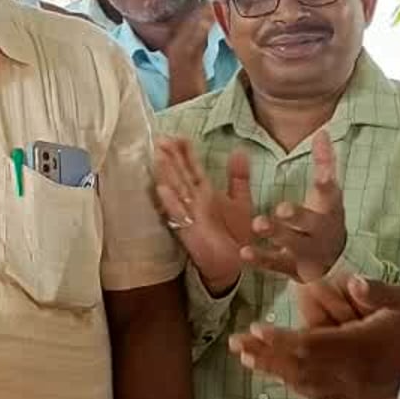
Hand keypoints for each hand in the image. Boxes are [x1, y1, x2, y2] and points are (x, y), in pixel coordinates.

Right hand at [154, 136, 253, 293]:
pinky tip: (162, 189)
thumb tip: (240, 150)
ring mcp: (189, 215)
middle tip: (161, 137)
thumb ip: (239, 178)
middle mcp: (194, 200)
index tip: (177, 134)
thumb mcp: (241, 201)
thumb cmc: (236, 234)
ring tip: (158, 156)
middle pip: (180, 174)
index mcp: (205, 191)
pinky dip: (170, 202)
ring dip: (166, 174)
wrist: (236, 263)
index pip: (192, 167)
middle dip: (171, 157)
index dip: (185, 151)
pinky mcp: (189, 231)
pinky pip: (178, 214)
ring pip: (176, 190)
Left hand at [228, 276, 399, 398]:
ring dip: (273, 371)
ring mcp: (353, 389)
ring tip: (247, 358)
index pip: (311, 345)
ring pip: (304, 384)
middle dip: (265, 355)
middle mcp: (353, 373)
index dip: (280, 339)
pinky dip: (293, 385)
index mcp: (362, 347)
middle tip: (236, 344)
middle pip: (299, 368)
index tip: (255, 328)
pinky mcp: (356, 396)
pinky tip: (278, 376)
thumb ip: (380, 292)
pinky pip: (317, 394)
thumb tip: (350, 280)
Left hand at [243, 132, 345, 281]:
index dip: (326, 181)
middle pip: (310, 222)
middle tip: (281, 209)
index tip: (321, 173)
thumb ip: (325, 163)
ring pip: (292, 243)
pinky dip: (260, 259)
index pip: (329, 192)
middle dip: (297, 215)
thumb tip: (322, 131)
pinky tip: (244, 252)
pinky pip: (276, 264)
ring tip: (258, 223)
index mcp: (329, 208)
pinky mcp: (293, 268)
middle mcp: (320, 230)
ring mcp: (307, 251)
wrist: (335, 264)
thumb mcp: (328, 193)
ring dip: (276, 233)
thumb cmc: (325, 218)